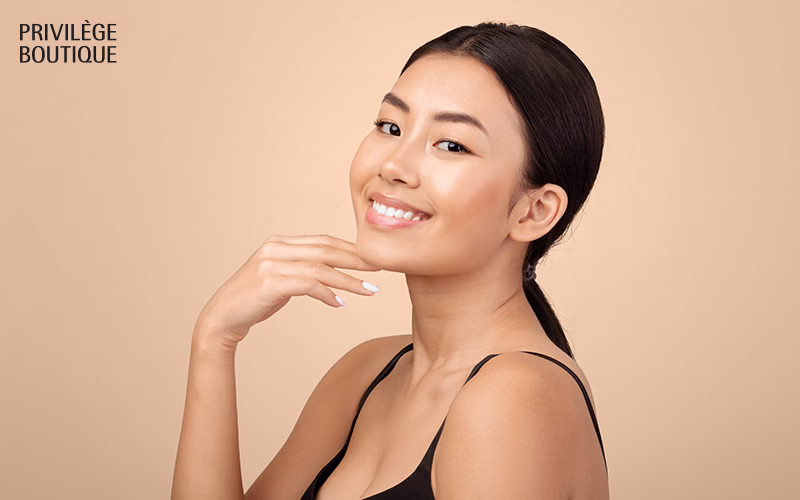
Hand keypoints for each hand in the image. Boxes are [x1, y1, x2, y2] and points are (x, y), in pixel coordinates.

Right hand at [194, 234, 380, 347]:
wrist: (221, 318)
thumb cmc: (253, 301)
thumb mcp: (280, 279)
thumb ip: (301, 270)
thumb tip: (331, 274)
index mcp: (280, 243)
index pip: (323, 241)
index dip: (350, 248)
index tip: (372, 258)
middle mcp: (275, 248)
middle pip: (326, 250)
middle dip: (356, 259)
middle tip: (380, 268)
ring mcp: (271, 265)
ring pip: (321, 268)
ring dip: (349, 280)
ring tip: (369, 290)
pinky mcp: (270, 283)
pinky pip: (308, 285)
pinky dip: (327, 294)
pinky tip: (339, 303)